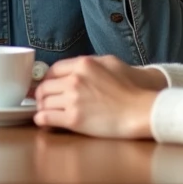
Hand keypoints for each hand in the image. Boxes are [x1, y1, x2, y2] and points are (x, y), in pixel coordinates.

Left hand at [33, 55, 166, 138]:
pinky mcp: (74, 119)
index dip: (48, 79)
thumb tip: (73, 68)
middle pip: (44, 86)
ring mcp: (73, 99)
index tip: (48, 86)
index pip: (53, 70)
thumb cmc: (131, 88)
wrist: (141, 111)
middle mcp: (74, 80)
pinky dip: (42, 119)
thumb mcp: (110, 62)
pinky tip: (45, 121)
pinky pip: (46, 118)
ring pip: (43, 102)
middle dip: (42, 94)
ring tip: (46, 111)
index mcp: (83, 64)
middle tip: (44, 100)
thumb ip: (89, 63)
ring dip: (42, 107)